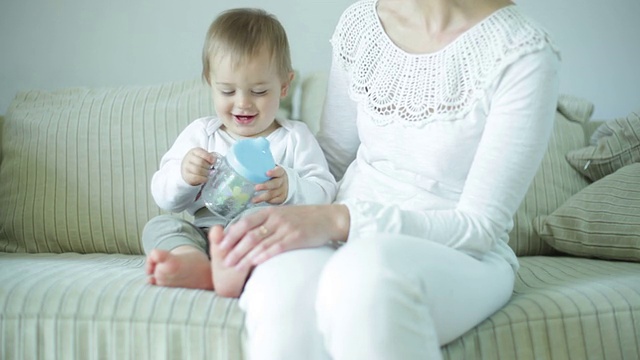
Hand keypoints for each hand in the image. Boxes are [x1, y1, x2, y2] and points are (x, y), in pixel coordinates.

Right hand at [181, 148, 214, 185]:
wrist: (189, 169)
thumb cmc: (198, 162)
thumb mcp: (204, 157)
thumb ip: (210, 157)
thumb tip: (215, 159)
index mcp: (194, 151)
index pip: (201, 152)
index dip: (208, 157)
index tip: (213, 161)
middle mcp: (188, 158)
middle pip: (200, 162)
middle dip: (208, 166)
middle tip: (212, 169)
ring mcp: (186, 167)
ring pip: (197, 170)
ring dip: (206, 173)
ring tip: (209, 174)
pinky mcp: (186, 176)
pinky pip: (195, 178)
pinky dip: (202, 179)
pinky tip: (206, 178)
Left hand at [214, 204, 349, 270]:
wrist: (328, 218)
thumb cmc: (303, 219)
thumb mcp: (282, 215)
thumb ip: (266, 222)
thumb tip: (246, 233)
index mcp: (270, 212)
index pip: (245, 223)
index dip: (231, 235)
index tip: (221, 246)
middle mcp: (276, 218)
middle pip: (249, 235)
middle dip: (234, 249)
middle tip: (224, 261)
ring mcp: (286, 227)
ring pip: (260, 243)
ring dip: (245, 256)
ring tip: (235, 267)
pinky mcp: (296, 237)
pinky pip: (277, 247)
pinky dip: (264, 255)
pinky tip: (255, 263)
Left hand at [252, 166, 287, 203]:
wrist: (285, 183)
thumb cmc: (274, 175)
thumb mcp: (271, 169)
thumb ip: (263, 167)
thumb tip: (247, 161)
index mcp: (280, 172)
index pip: (278, 171)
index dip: (273, 172)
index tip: (266, 173)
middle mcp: (282, 181)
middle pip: (275, 184)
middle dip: (265, 186)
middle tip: (256, 188)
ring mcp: (282, 190)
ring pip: (273, 194)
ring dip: (263, 197)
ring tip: (253, 200)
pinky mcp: (281, 198)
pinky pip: (274, 201)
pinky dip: (267, 201)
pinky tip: (259, 202)